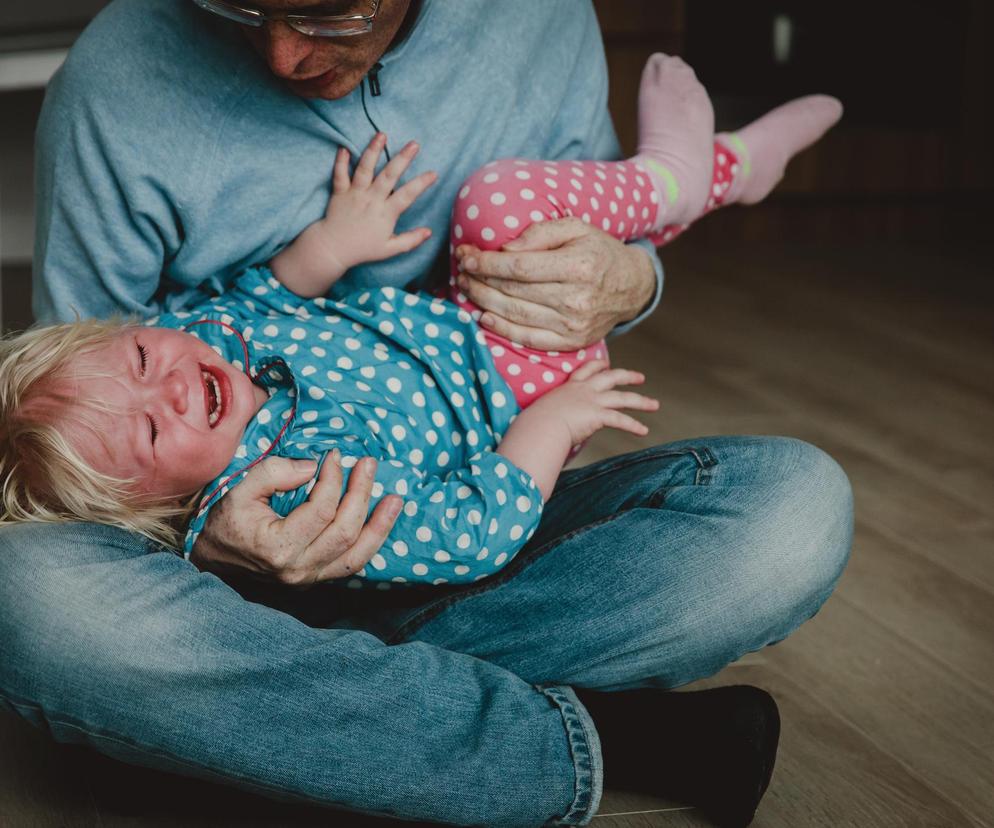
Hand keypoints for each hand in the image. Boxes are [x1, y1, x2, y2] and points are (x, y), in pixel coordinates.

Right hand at [190, 452, 401, 588]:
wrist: (212, 562)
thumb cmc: (225, 523)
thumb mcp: (239, 490)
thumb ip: (274, 472)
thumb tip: (312, 466)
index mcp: (277, 547)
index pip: (321, 510)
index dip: (334, 480)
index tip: (335, 456)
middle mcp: (298, 569)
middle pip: (345, 531)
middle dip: (361, 493)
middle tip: (369, 464)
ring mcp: (310, 579)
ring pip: (357, 555)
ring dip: (380, 525)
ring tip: (396, 499)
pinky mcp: (317, 580)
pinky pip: (353, 564)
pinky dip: (372, 542)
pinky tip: (382, 521)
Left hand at [272, 133, 437, 297]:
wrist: (333, 249)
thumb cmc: (363, 249)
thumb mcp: (390, 249)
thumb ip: (410, 240)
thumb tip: (429, 232)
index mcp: (385, 213)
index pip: (407, 195)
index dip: (421, 184)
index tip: (433, 173)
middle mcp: (371, 200)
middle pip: (389, 175)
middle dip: (402, 158)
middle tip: (414, 144)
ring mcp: (355, 194)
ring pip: (364, 169)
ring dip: (373, 150)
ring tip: (381, 135)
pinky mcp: (339, 192)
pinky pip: (339, 174)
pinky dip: (341, 161)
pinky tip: (344, 147)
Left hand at [454, 217, 655, 350]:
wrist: (631, 286)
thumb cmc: (598, 251)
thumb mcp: (576, 227)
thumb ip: (540, 233)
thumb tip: (505, 249)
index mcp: (579, 266)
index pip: (520, 267)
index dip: (487, 262)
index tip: (466, 255)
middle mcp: (577, 299)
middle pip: (513, 292)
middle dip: (480, 280)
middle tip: (461, 270)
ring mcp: (574, 325)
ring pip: (516, 315)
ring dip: (483, 302)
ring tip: (466, 288)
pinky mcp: (571, 343)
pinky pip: (528, 339)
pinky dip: (502, 329)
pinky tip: (484, 316)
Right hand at [530, 359, 659, 444]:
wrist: (540, 425)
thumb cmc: (536, 422)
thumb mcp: (544, 412)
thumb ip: (555, 414)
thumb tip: (553, 426)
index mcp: (569, 387)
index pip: (586, 370)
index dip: (598, 366)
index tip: (606, 364)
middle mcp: (584, 390)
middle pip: (611, 377)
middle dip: (628, 376)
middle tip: (641, 378)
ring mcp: (593, 401)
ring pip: (623, 398)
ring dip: (641, 401)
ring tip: (655, 405)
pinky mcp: (598, 415)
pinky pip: (620, 420)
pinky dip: (634, 425)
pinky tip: (644, 431)